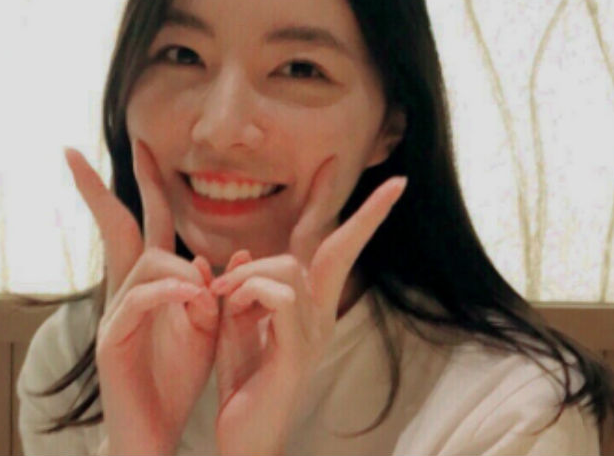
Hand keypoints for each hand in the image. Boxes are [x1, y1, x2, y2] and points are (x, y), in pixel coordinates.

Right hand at [64, 140, 220, 455]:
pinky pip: (141, 299)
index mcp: (150, 284)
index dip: (145, 184)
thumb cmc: (176, 380)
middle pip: (120, 227)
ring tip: (207, 301)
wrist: (152, 432)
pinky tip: (192, 297)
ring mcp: (114, 313)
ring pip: (147, 263)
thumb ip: (212, 290)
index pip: (146, 223)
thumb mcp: (207, 328)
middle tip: (71, 153)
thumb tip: (230, 253)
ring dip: (181, 271)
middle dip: (97, 188)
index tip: (139, 146)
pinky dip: (169, 293)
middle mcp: (125, 291)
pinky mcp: (113, 340)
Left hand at [207, 156, 407, 454]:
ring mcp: (315, 334)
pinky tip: (227, 302)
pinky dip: (248, 289)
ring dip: (250, 271)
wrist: (242, 438)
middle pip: (339, 249)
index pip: (330, 249)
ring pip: (291, 267)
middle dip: (367, 214)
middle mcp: (322, 316)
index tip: (391, 183)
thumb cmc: (242, 383)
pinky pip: (280, 296)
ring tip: (221, 293)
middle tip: (392, 182)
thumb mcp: (234, 325)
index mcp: (309, 307)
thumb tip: (240, 254)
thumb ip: (240, 289)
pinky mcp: (300, 353)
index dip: (355, 215)